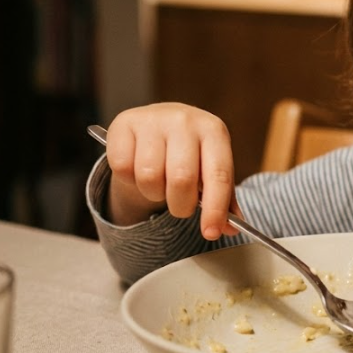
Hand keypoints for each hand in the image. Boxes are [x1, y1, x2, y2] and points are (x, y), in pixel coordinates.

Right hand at [105, 103, 239, 239]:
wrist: (160, 121)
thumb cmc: (190, 151)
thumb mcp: (211, 167)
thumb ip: (222, 198)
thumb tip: (229, 229)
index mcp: (214, 131)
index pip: (219, 175)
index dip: (216, 209)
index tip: (211, 233)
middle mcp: (184, 121)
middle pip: (181, 179)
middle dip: (181, 205)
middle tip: (181, 207)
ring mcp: (152, 119)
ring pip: (149, 177)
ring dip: (153, 193)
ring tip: (160, 184)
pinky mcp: (123, 123)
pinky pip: (122, 168)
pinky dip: (130, 180)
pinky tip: (138, 169)